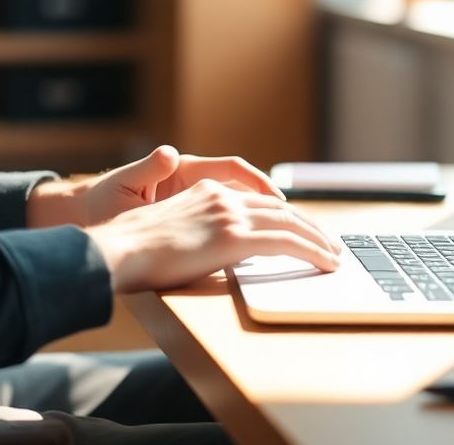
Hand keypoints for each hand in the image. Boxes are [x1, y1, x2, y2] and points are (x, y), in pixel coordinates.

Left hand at [26, 145, 285, 228]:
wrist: (85, 218)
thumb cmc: (102, 203)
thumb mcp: (122, 187)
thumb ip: (147, 170)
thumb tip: (168, 152)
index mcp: (184, 171)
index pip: (235, 170)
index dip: (262, 185)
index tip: (281, 202)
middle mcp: (196, 184)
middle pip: (250, 191)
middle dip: (281, 209)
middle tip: (307, 229)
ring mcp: (197, 201)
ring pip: (247, 208)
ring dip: (274, 222)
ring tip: (299, 241)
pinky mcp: (194, 217)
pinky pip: (234, 222)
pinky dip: (254, 231)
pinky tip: (265, 249)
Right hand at [86, 179, 341, 292]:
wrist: (119, 249)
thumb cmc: (133, 250)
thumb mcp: (170, 230)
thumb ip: (197, 231)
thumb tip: (210, 249)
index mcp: (206, 190)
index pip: (258, 202)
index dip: (285, 216)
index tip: (301, 228)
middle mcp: (222, 196)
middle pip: (280, 209)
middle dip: (309, 226)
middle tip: (329, 243)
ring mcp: (230, 214)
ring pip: (291, 223)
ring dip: (318, 239)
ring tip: (334, 255)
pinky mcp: (234, 235)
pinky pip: (287, 242)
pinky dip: (312, 251)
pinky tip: (326, 263)